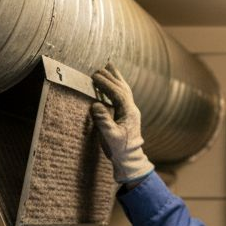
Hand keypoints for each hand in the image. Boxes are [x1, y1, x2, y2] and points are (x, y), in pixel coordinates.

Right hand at [90, 63, 154, 183]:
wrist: (130, 159)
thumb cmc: (119, 149)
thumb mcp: (110, 137)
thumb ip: (103, 121)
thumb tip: (95, 104)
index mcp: (129, 113)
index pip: (117, 93)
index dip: (106, 84)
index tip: (94, 76)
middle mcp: (131, 109)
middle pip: (122, 87)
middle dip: (110, 77)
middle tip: (98, 69)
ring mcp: (130, 111)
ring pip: (124, 89)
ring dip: (116, 77)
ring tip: (109, 66)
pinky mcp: (127, 114)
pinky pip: (123, 95)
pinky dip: (117, 85)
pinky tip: (112, 82)